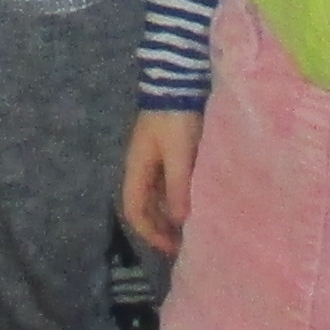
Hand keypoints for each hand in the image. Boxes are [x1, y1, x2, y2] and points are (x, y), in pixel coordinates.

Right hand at [121, 108, 199, 254]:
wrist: (177, 82)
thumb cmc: (175, 119)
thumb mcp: (178, 154)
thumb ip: (178, 187)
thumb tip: (179, 221)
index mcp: (136, 169)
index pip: (134, 210)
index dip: (150, 232)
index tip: (172, 247)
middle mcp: (141, 167)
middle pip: (145, 206)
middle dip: (161, 228)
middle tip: (185, 244)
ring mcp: (154, 159)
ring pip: (158, 196)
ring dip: (170, 214)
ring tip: (191, 228)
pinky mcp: (169, 151)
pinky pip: (169, 183)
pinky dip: (178, 198)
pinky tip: (194, 203)